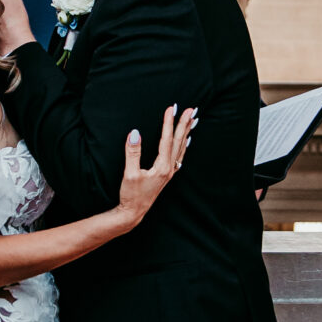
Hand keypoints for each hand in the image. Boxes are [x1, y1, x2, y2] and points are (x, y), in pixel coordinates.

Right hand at [117, 106, 195, 227]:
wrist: (133, 212)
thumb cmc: (131, 195)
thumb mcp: (129, 174)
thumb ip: (132, 153)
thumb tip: (135, 133)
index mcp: (162, 167)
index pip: (166, 140)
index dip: (168, 123)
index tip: (171, 108)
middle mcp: (169, 169)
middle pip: (179, 142)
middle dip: (184, 124)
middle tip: (191, 109)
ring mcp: (169, 172)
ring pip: (181, 148)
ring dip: (186, 133)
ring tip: (192, 120)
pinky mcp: (167, 175)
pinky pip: (179, 156)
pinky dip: (184, 146)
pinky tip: (186, 141)